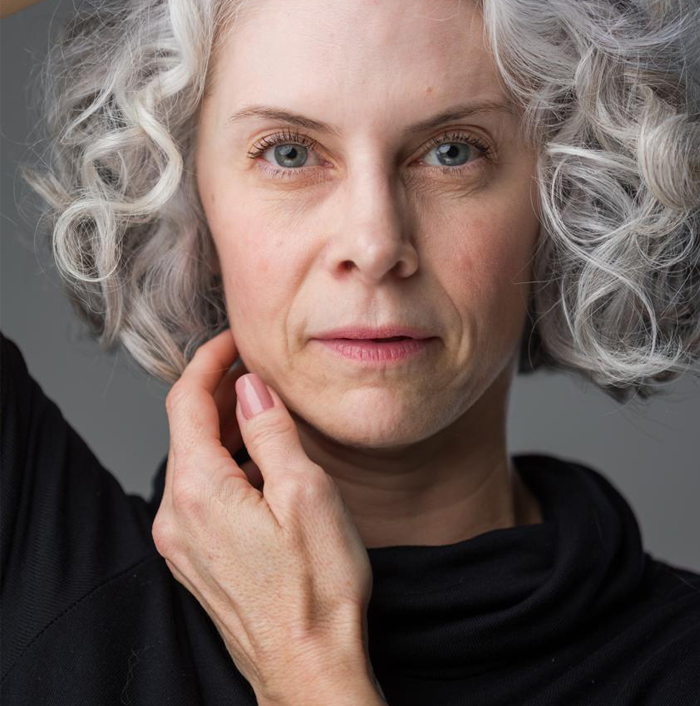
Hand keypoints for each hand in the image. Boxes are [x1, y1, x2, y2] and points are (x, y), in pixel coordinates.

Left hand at [151, 328, 378, 705]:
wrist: (307, 670)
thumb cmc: (316, 588)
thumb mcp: (306, 493)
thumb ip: (270, 430)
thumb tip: (249, 386)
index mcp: (198, 489)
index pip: (186, 400)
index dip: (209, 361)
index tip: (235, 341)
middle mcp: (176, 515)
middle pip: (185, 429)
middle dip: (218, 392)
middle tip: (259, 372)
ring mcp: (180, 542)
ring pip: (193, 462)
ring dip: (223, 429)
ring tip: (265, 414)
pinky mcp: (194, 561)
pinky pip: (199, 494)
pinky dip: (224, 466)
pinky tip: (260, 467)